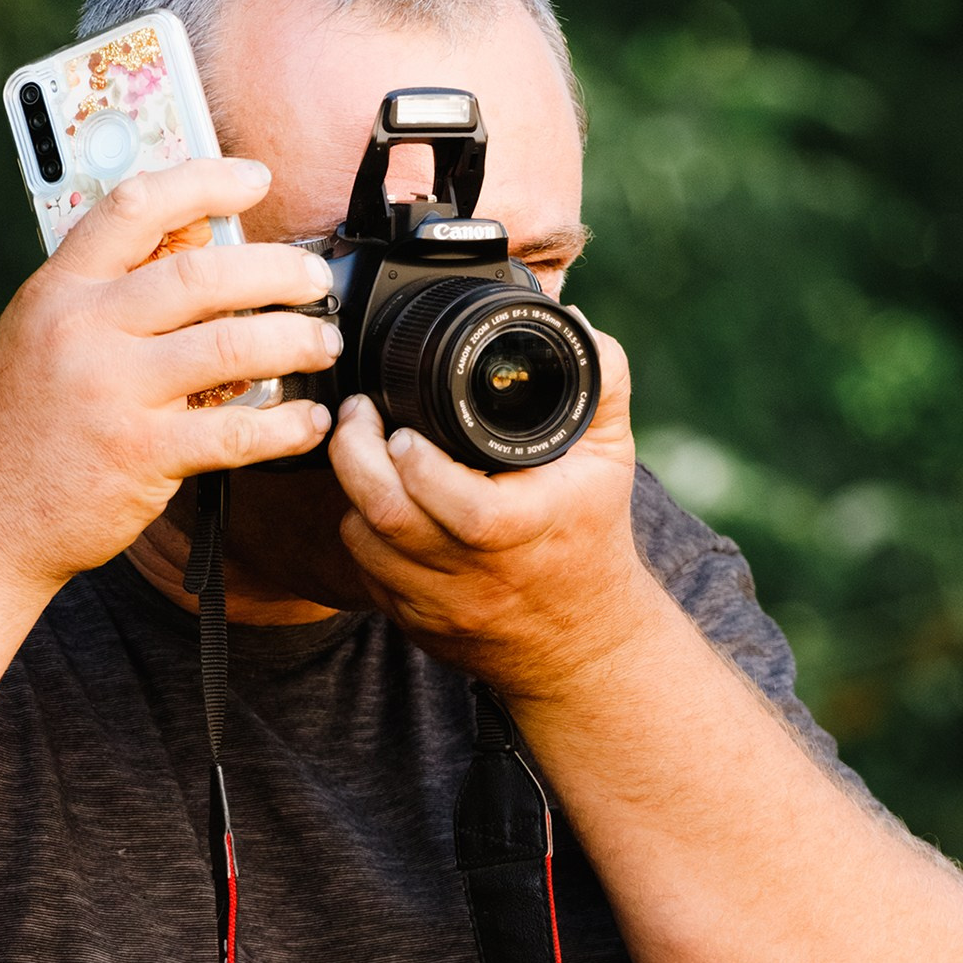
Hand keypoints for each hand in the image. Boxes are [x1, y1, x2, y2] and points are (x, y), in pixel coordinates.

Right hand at [0, 158, 340, 596]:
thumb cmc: (16, 432)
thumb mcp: (36, 340)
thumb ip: (101, 298)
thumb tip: (192, 255)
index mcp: (58, 291)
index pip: (136, 207)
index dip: (205, 180)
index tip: (254, 178)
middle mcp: (84, 331)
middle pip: (203, 273)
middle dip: (278, 270)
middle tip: (314, 280)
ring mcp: (113, 392)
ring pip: (232, 344)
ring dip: (295, 340)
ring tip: (322, 344)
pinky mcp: (140, 455)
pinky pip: (235, 431)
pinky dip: (286, 426)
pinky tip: (309, 422)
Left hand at [327, 324, 651, 701]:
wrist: (582, 644)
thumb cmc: (591, 539)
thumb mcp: (609, 458)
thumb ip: (601, 383)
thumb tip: (571, 318)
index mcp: (523, 531)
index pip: (456, 505)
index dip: (414, 462)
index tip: (400, 426)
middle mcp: (476, 575)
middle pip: (387, 519)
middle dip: (356, 458)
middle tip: (357, 417)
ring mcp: (439, 606)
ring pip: (364, 547)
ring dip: (352, 494)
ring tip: (360, 452)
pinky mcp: (414, 625)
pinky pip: (366, 575)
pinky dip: (361, 535)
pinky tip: (374, 504)